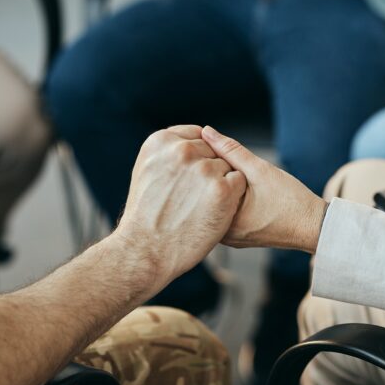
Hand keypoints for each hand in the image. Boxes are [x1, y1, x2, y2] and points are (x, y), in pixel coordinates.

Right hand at [117, 125, 245, 292]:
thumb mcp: (146, 171)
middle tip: (193, 196)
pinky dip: (232, 196)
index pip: (197, 134)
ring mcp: (203, 169)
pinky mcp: (222, 189)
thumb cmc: (145, 215)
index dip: (198, 156)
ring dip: (220, 183)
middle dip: (208, 169)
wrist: (146, 249)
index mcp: (160, 141)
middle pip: (212, 150)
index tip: (191, 175)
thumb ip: (168, 151)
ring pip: (227, 166)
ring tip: (200, 206)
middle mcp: (182, 150)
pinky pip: (239, 181)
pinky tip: (214, 210)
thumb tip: (194, 137)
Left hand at [201, 126, 326, 252]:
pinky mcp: (239, 237)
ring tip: (246, 183)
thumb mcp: (260, 169)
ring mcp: (230, 238)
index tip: (228, 160)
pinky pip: (226, 213)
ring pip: (216, 205)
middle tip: (237, 171)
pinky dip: (230, 199)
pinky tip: (247, 193)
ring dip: (222, 188)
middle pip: (206, 197)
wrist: (315, 226)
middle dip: (214, 177)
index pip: (201, 187)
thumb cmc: (292, 201)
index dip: (209, 165)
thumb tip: (206, 132)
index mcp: (223, 222)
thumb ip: (230, 149)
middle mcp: (223, 235)